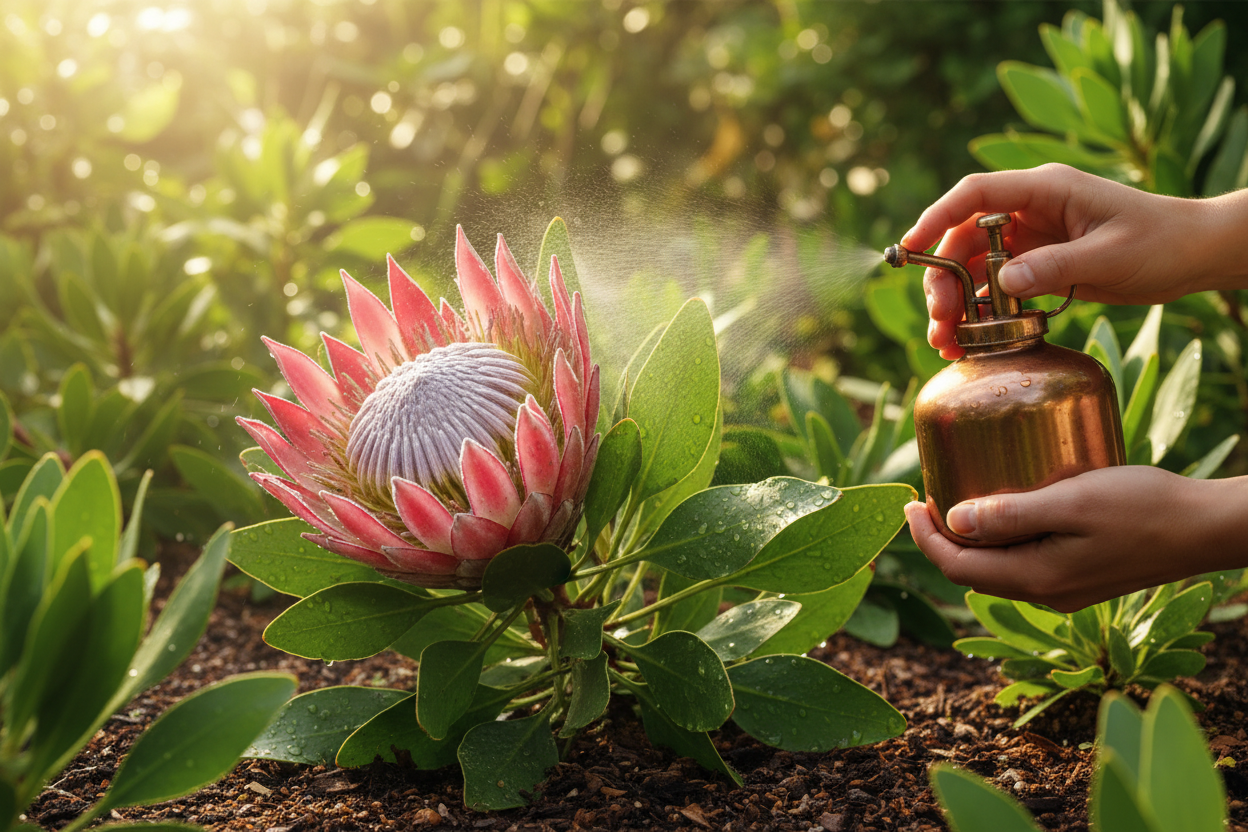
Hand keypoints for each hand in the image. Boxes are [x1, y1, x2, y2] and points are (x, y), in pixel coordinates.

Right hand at [901, 164, 1238, 359]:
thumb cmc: (1160, 241)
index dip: (936, 217)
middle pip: (962, 239)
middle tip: (940, 319)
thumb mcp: (1109, 255)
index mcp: (1044, 191)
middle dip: (942, 279)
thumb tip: (1001, 283)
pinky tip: (967, 344)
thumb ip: (1053, 267)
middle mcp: (1029, 212)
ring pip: (971, 268)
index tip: (910, 247)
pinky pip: (993, 289)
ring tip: (946, 342)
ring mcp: (1030, 241)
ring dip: (954, 303)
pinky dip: (977, 316)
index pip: (975, 194)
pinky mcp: (1036, 267)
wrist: (1193, 255)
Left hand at [903, 466, 1247, 612]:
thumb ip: (1011, 514)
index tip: (909, 501)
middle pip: (971, 573)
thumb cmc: (1143, 508)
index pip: (956, 567)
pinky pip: (1023, 565)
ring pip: (996, 570)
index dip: (924, 538)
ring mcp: (1064, 591)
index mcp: (1036, 578)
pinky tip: (1005, 512)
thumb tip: (953, 521)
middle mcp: (1045, 594)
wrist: (1205, 530)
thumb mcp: (1072, 501)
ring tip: (956, 500)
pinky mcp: (1080, 579)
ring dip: (969, 542)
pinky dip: (1000, 542)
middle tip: (926, 498)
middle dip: (940, 540)